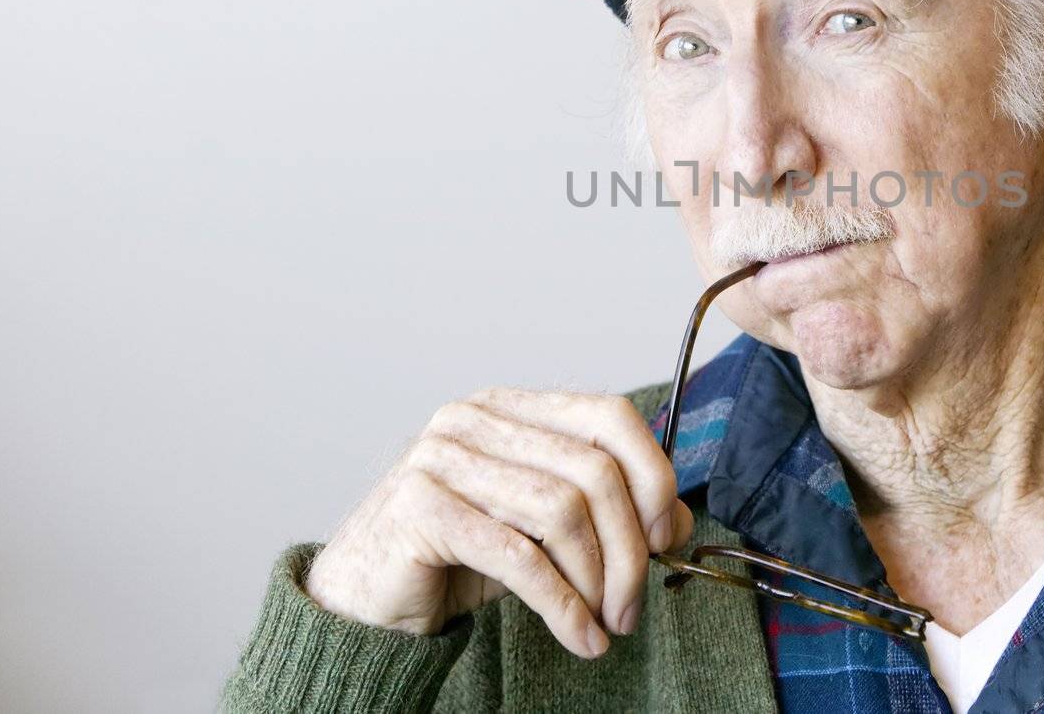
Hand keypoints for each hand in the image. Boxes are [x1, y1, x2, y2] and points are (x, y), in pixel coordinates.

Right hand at [302, 388, 693, 658]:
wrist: (362, 601)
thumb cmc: (454, 559)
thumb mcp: (542, 532)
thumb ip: (605, 515)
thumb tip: (681, 521)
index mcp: (511, 407)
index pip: (608, 416)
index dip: (653, 473)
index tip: (667, 536)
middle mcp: (475, 418)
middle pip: (593, 471)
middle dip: (629, 548)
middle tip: (632, 606)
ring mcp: (442, 456)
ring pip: (562, 511)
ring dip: (597, 581)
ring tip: (606, 624)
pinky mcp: (421, 506)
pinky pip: (518, 555)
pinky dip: (562, 604)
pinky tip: (580, 636)